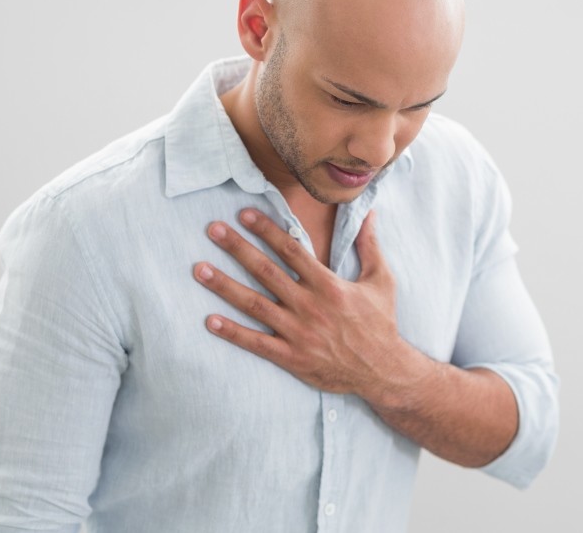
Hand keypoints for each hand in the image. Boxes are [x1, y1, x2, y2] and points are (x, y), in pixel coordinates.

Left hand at [194, 208, 406, 397]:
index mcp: (329, 285)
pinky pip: (256, 343)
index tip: (243, 214)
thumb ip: (370, 245)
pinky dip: (232, 332)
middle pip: (266, 271)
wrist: (383, 370)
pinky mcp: (291, 357)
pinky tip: (210, 320)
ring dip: (224, 286)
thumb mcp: (381, 280)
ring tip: (199, 270)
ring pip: (254, 305)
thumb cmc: (381, 323)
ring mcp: (298, 333)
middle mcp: (309, 306)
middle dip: (237, 248)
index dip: (266, 230)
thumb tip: (369, 212)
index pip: (291, 250)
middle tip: (212, 230)